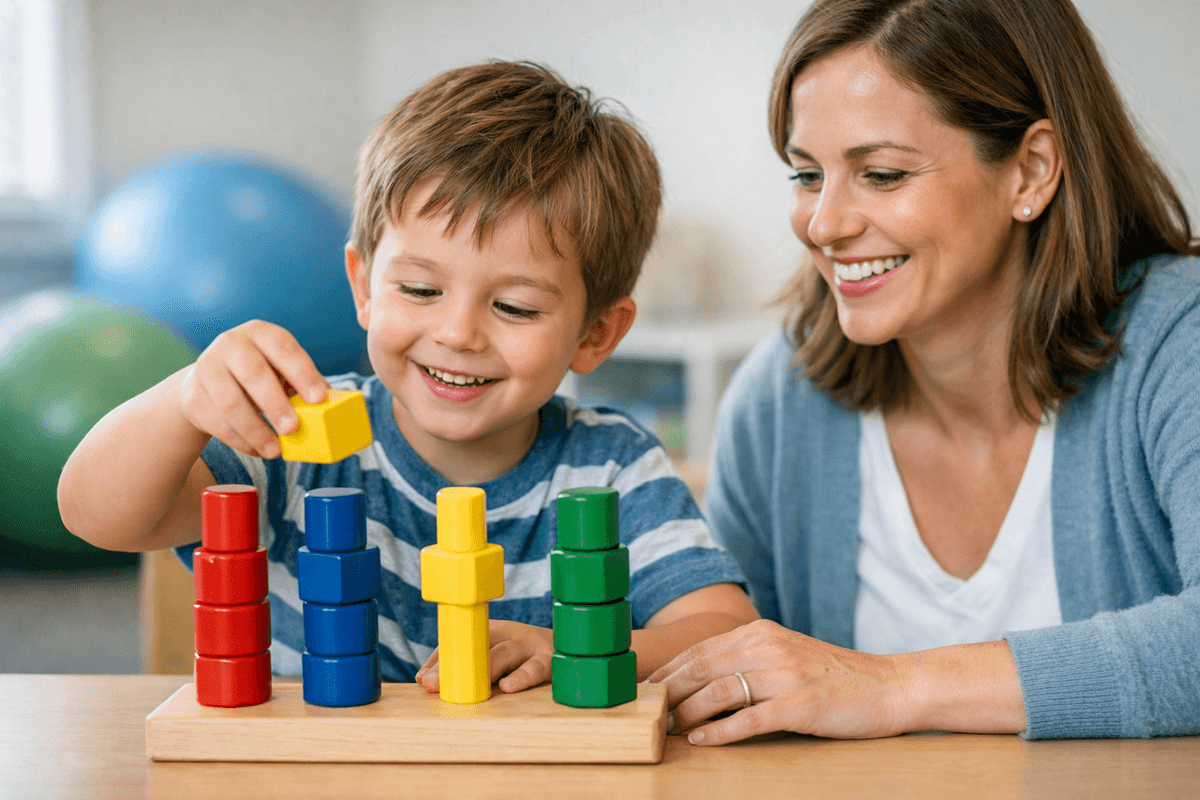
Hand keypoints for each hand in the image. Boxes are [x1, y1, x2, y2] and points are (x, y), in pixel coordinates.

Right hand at [179, 320, 327, 458]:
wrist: (207, 382)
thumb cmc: (258, 375)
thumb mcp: (280, 370)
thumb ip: (303, 383)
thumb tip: (333, 405)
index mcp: (261, 333)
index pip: (283, 348)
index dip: (302, 373)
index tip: (319, 398)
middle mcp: (231, 344)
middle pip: (253, 374)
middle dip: (275, 404)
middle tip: (294, 428)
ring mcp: (207, 369)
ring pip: (230, 402)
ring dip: (255, 430)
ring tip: (275, 450)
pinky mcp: (193, 396)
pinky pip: (217, 422)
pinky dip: (240, 441)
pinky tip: (258, 450)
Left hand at [415, 620, 554, 693]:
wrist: (575, 651)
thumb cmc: (525, 659)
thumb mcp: (495, 658)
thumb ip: (461, 668)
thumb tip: (423, 681)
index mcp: (493, 631)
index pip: (461, 642)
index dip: (441, 660)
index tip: (425, 681)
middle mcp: (510, 633)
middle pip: (479, 645)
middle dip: (456, 665)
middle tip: (436, 686)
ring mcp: (531, 645)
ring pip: (505, 652)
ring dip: (485, 668)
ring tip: (470, 684)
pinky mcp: (551, 661)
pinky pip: (536, 669)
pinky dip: (521, 678)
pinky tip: (508, 687)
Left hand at [648, 619, 911, 744]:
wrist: (890, 686)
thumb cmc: (834, 677)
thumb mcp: (786, 654)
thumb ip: (749, 659)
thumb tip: (702, 679)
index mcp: (760, 633)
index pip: (699, 650)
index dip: (668, 672)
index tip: (645, 691)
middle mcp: (768, 647)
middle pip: (700, 669)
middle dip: (669, 693)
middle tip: (646, 714)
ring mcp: (784, 675)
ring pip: (718, 693)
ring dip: (687, 713)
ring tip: (668, 730)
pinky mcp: (799, 705)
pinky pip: (748, 720)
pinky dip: (720, 732)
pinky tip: (701, 741)